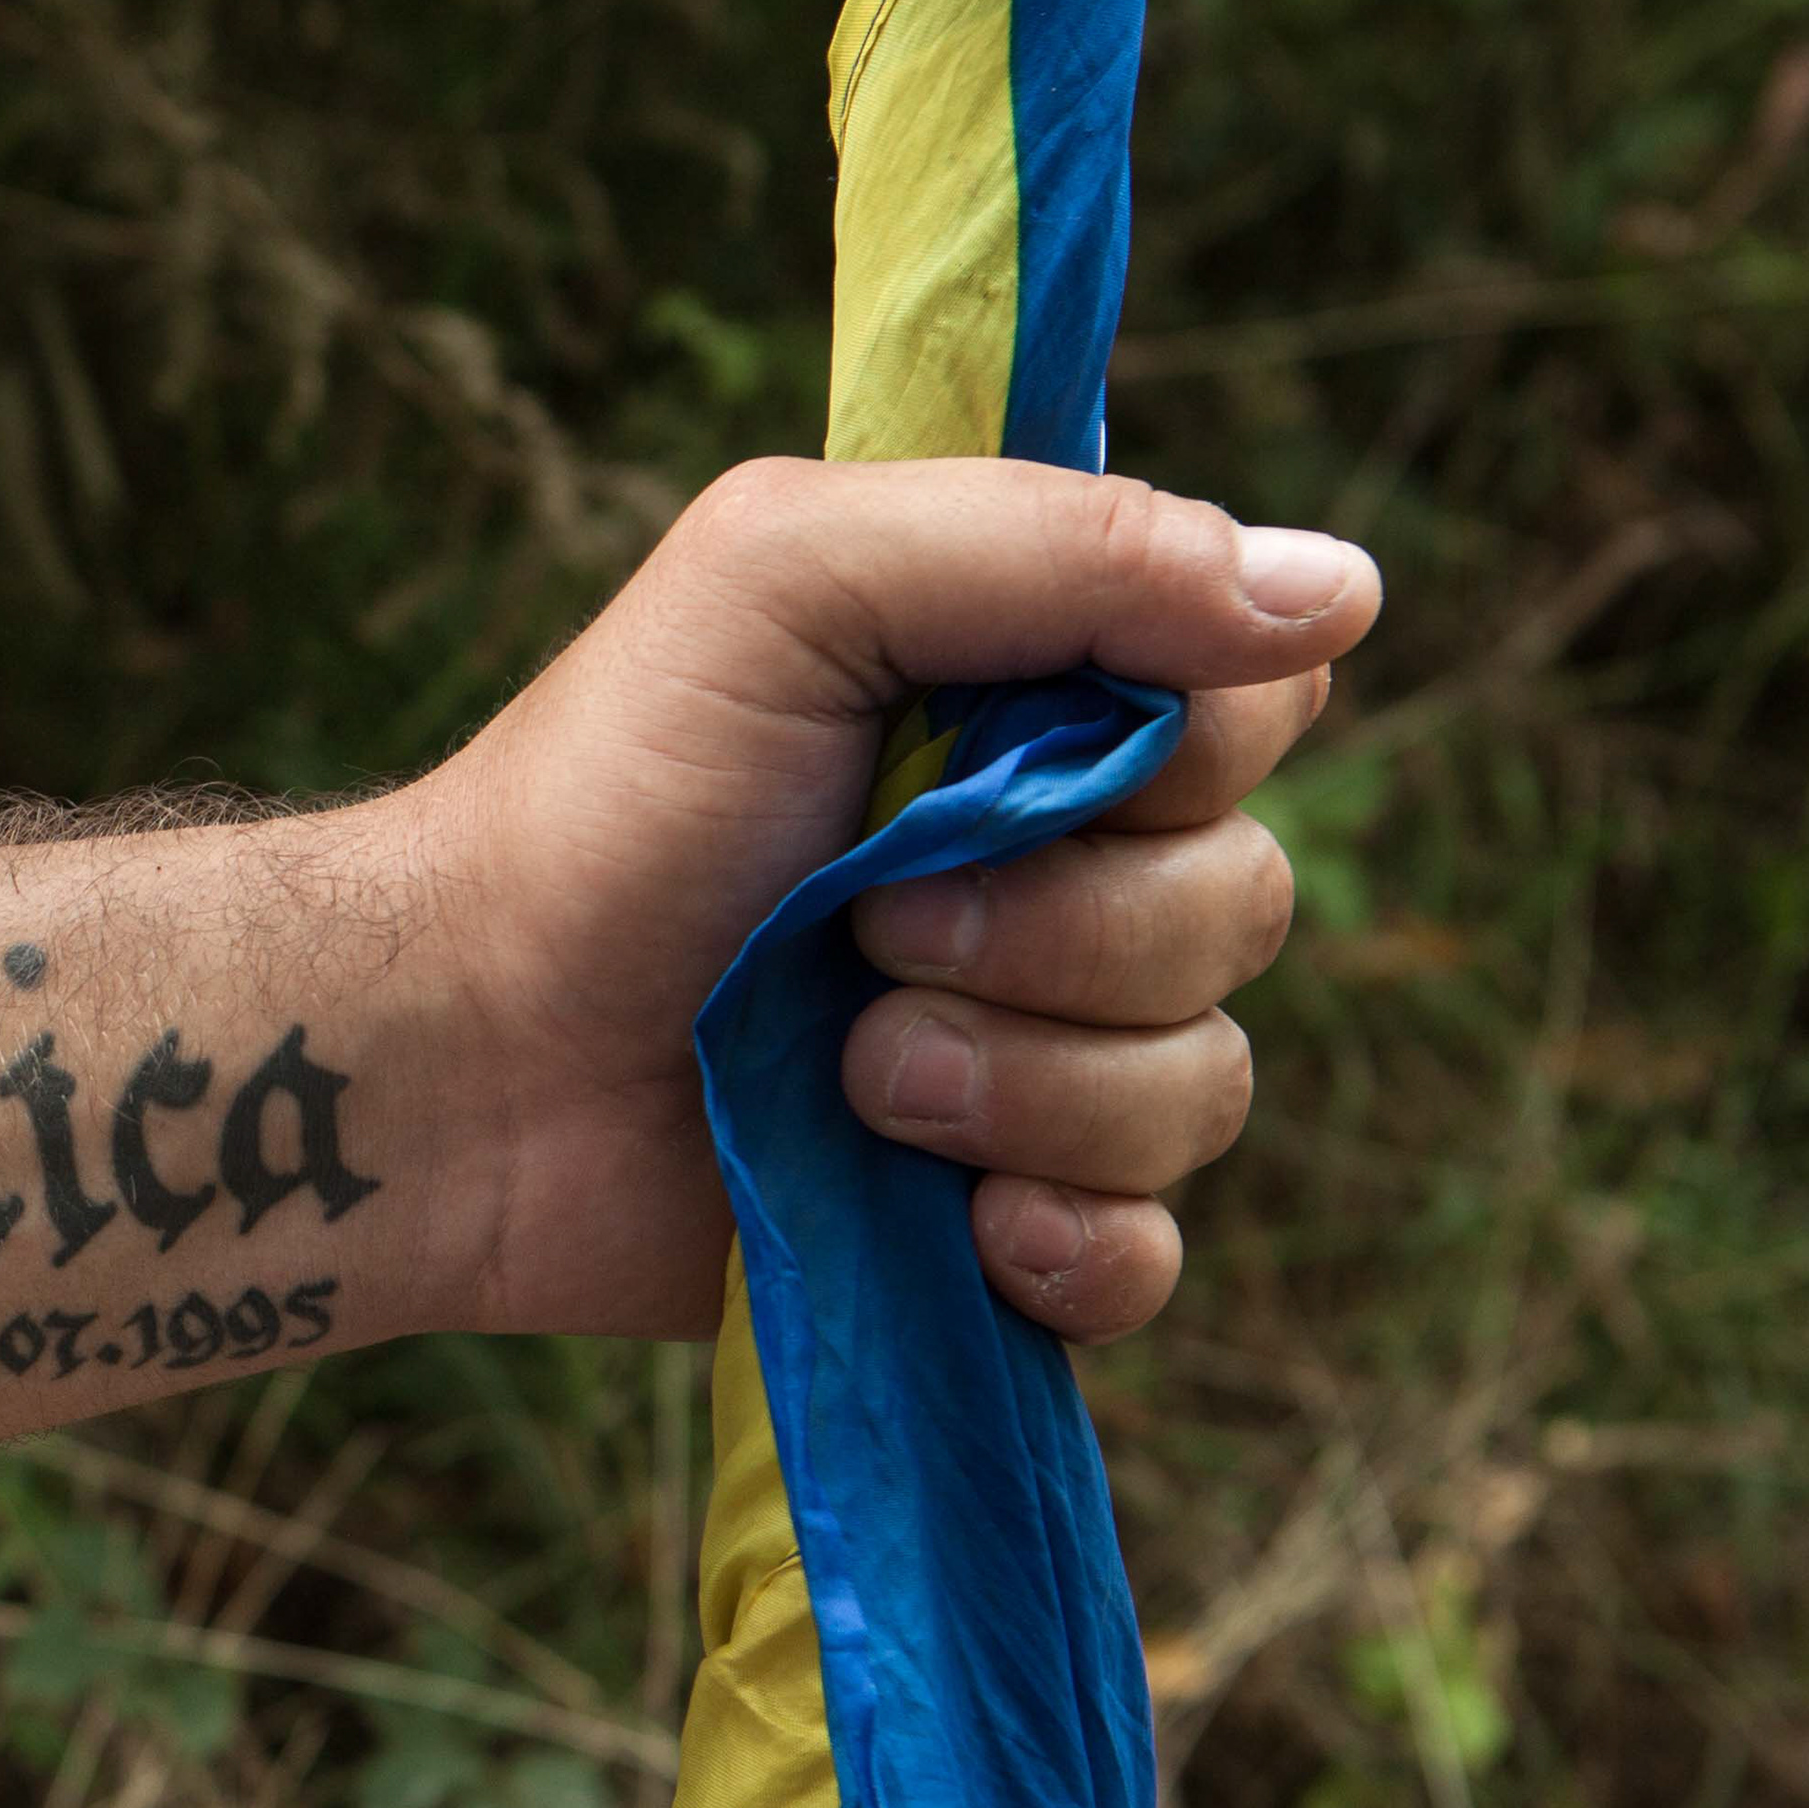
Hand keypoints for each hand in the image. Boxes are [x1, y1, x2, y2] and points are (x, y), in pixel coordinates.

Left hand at [413, 456, 1375, 1343]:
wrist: (465, 1054)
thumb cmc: (606, 797)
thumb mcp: (794, 581)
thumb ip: (1059, 549)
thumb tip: (1343, 589)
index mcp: (1033, 712)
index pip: (1257, 705)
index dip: (1184, 743)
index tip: (1014, 757)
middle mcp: (1056, 875)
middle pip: (1244, 904)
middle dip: (1064, 932)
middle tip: (866, 923)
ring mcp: (1030, 1059)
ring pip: (1204, 1086)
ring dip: (1024, 1088)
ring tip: (850, 1073)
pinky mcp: (986, 1228)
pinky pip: (1150, 1257)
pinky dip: (1070, 1247)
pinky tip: (960, 1228)